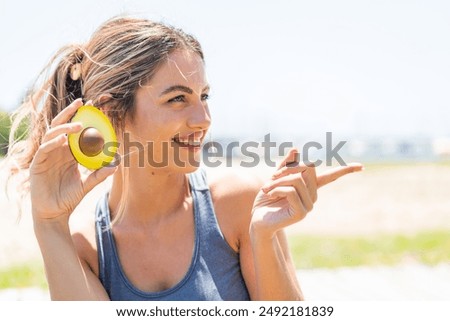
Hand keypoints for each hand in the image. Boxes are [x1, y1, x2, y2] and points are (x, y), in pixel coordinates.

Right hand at [29, 99, 116, 221]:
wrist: (55, 213)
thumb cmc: (70, 197)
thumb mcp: (88, 184)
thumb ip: (100, 174)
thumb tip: (117, 164)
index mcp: (69, 152)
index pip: (75, 130)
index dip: (83, 117)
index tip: (95, 106)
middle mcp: (57, 150)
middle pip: (61, 125)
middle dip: (71, 112)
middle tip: (83, 103)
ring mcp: (46, 156)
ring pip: (52, 133)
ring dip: (64, 127)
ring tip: (78, 125)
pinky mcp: (37, 164)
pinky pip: (44, 149)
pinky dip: (53, 143)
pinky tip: (63, 140)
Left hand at [250, 148, 362, 237]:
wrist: (257, 220)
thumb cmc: (266, 200)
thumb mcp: (274, 179)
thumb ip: (285, 165)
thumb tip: (296, 149)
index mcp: (309, 187)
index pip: (330, 176)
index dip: (346, 170)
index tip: (362, 166)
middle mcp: (312, 196)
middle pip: (306, 169)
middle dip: (285, 170)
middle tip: (270, 180)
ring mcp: (309, 205)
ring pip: (296, 179)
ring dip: (277, 181)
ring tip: (266, 189)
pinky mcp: (301, 213)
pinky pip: (290, 191)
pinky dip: (276, 189)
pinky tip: (269, 195)